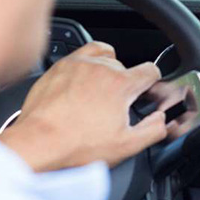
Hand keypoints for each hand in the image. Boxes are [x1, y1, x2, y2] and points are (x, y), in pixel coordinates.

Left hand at [0, 42, 166, 171]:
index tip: (147, 90)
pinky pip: (82, 53)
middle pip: (126, 66)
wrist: (38, 143)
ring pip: (105, 55)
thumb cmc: (76, 145)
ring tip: (100, 90)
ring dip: (107, 69)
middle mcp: (102, 67)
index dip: (153, 81)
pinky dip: (88, 62)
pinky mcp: (60, 66)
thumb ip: (153, 129)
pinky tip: (83, 80)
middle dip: (125, 83)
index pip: (151, 70)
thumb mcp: (126, 146)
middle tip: (115, 105)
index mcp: (121, 84)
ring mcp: (79, 64)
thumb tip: (161, 120)